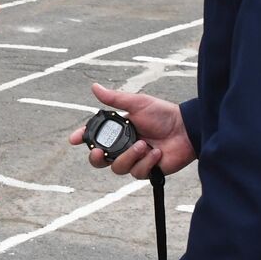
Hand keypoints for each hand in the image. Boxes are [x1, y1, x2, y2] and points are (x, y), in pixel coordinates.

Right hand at [68, 84, 195, 177]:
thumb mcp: (138, 103)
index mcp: (118, 130)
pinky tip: (157, 153)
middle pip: (100, 160)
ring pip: (118, 167)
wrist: (187, 130)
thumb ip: (115, 100)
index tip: (73, 139)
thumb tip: (94, 87)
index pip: (95, 137)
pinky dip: (147, 162)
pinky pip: (137, 172)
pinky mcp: (147, 171)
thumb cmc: (164, 114)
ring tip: (145, 145)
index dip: (82, 138)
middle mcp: (123, 147)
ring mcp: (134, 160)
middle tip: (100, 153)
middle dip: (96, 158)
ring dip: (130, 156)